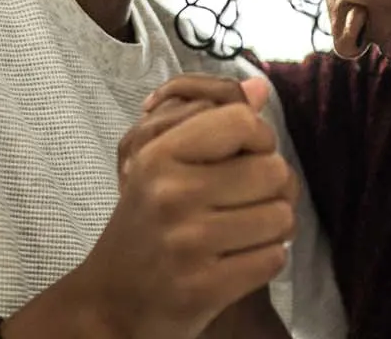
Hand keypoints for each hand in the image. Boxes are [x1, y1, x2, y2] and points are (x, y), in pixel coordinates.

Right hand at [11, 78, 296, 338]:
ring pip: (281, 217)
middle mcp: (171, 195)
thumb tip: (261, 87)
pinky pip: (273, 258)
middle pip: (274, 170)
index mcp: (157, 156)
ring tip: (240, 233)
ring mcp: (187, 243)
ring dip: (270, 228)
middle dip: (270, 189)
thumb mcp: (160, 165)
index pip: (243, 121)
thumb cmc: (144, 225)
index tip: (240, 159)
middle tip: (243, 203)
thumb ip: (210, 123)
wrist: (109, 302)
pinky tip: (235, 261)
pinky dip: (263, 260)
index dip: (256, 139)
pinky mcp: (204, 287)